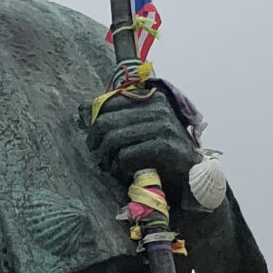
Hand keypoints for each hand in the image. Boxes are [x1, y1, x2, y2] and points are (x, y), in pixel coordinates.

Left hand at [85, 85, 194, 204]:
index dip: (94, 121)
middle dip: (96, 141)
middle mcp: (157, 107)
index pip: (108, 102)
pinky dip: (120, 167)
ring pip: (114, 138)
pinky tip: (125, 172)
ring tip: (111, 165)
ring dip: (107, 156)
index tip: (95, 139)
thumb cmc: (161, 152)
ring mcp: (162, 126)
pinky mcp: (163, 146)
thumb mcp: (141, 128)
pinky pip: (126, 156)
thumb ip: (117, 116)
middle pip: (106, 121)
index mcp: (151, 97)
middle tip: (99, 155)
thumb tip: (82, 108)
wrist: (189, 175)